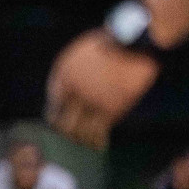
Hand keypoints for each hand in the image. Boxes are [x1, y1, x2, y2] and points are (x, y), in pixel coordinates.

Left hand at [45, 29, 159, 148]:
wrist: (135, 43)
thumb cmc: (109, 44)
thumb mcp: (80, 52)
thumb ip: (70, 71)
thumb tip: (65, 92)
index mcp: (64, 75)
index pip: (53, 104)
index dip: (54, 117)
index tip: (56, 123)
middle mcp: (74, 90)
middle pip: (64, 122)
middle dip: (66, 132)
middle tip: (69, 138)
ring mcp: (92, 101)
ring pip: (80, 130)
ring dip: (81, 139)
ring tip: (83, 144)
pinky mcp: (111, 109)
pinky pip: (99, 131)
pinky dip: (98, 141)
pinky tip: (99, 145)